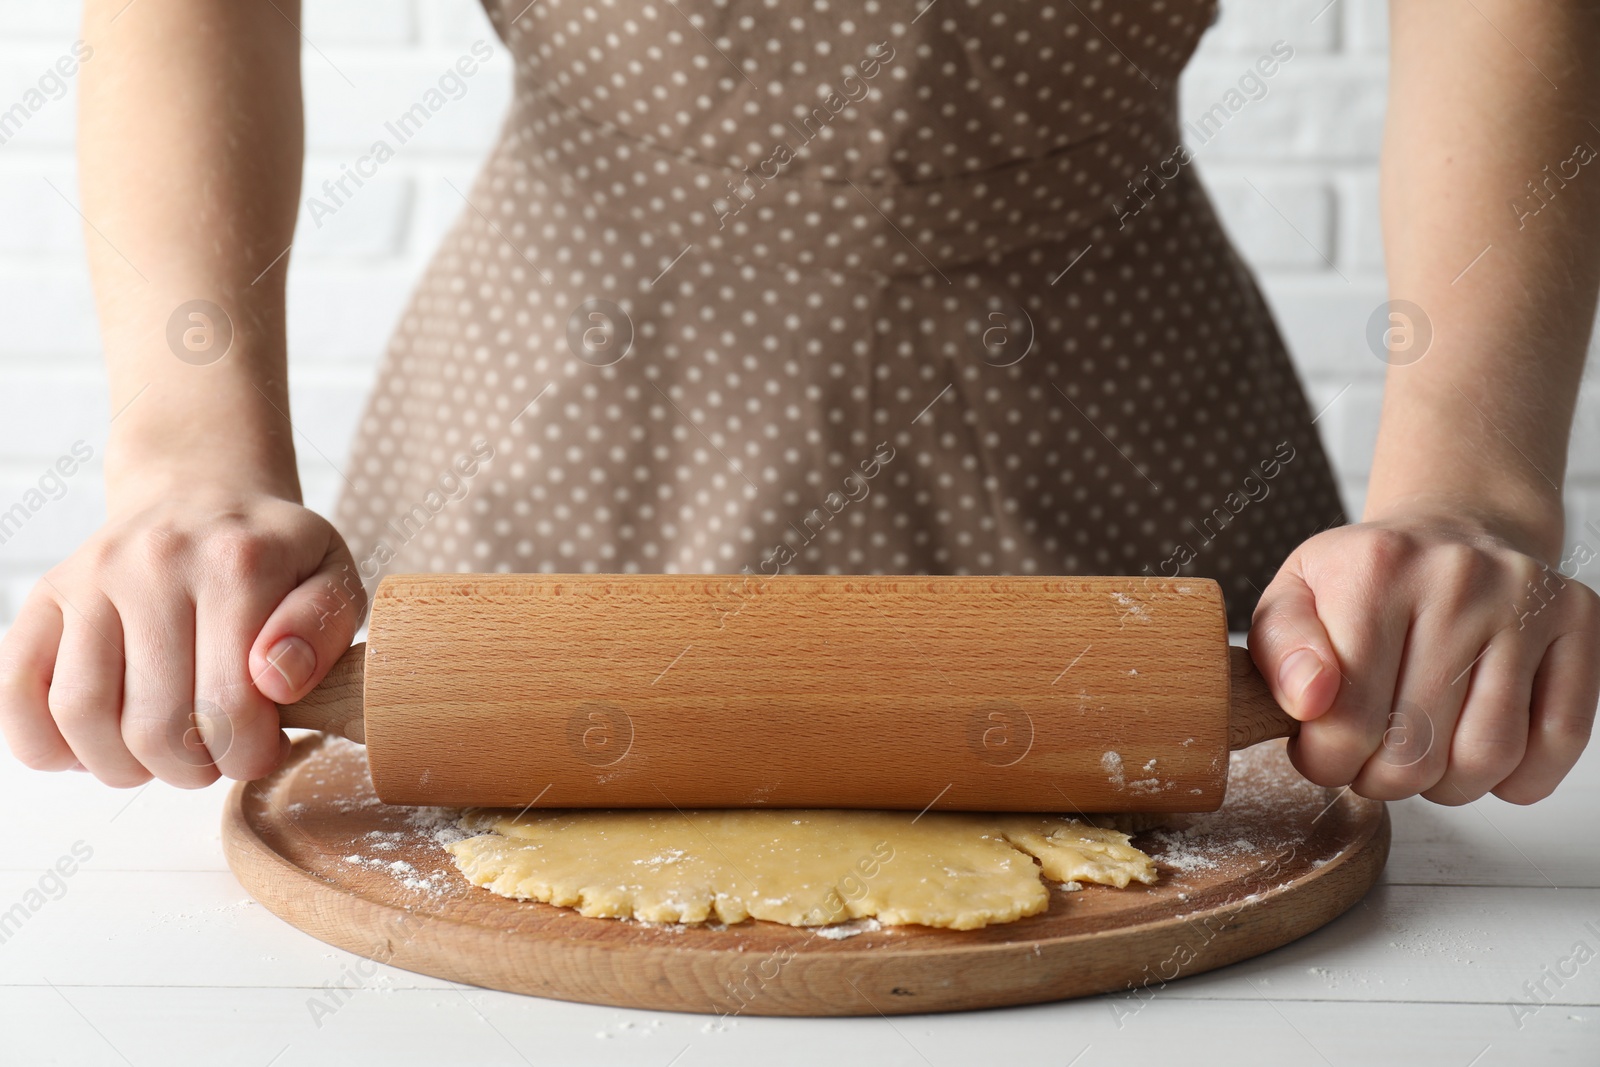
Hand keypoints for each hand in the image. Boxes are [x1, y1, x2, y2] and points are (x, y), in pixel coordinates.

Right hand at [0, 484, 365, 787]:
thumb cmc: (274, 555)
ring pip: (82, 716)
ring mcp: (91, 578)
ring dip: (125, 766)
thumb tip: (277, 679)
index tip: (262, 749)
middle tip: (215, 756)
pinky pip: (17, 692)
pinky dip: (48, 744)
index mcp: (237, 562)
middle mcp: (155, 563)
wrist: (204, 496)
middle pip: (156, 725)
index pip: (233, 705)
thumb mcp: (332, 576)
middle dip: (193, 769)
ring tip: (163, 755)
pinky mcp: (45, 597)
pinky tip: (97, 745)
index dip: (249, 754)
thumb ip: (321, 628)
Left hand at [1248, 515, 1599, 804]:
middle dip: (1382, 779)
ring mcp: (1527, 599)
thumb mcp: (1294, 597)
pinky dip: (1518, 775)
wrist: (1450, 530)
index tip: (1323, 751)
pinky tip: (1478, 752)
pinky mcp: (1580, 622)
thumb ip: (1280, 652)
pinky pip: (1558, 739)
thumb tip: (1310, 702)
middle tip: (1371, 759)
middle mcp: (1459, 577)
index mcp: (1377, 569)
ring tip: (1423, 755)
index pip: (1346, 720)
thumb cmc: (1365, 579)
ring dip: (1448, 785)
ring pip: (1489, 755)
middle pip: (1417, 751)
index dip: (1327, 761)